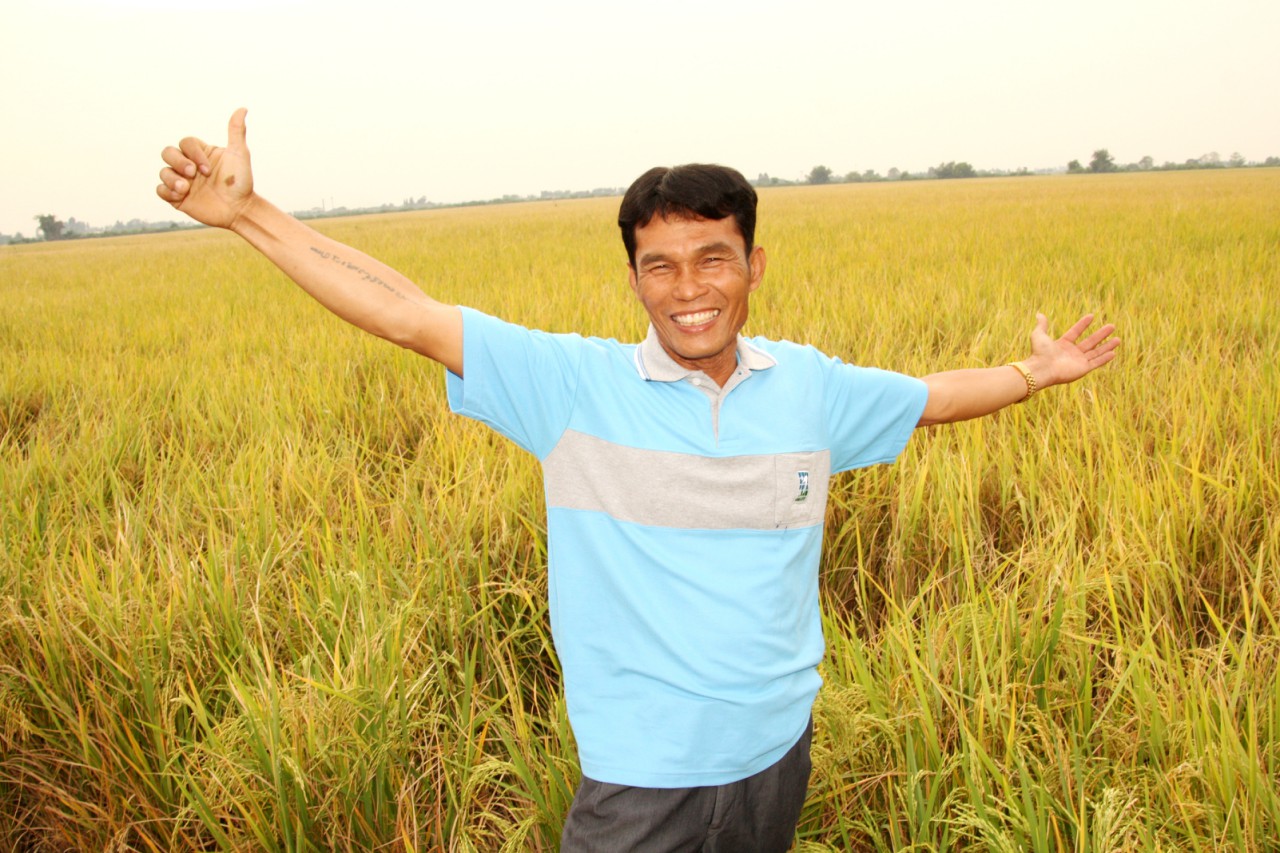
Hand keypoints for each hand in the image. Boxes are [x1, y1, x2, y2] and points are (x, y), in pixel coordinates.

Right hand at [156, 108, 252, 228]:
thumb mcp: (239, 155)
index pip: (185, 142)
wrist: (240, 210)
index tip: (209, 169)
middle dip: (177, 162)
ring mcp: (182, 181)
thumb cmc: (241, 182)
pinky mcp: (178, 198)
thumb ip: (236, 132)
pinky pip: (160, 190)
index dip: (193, 153)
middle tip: (192, 174)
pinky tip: (181, 197)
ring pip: (163, 172)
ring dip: (171, 179)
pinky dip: (167, 192)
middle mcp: (188, 165)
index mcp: (200, 153)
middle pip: (167, 153)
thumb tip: (242, 108)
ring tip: (185, 189)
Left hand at [1025, 312, 1119, 387]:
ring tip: (1118, 339)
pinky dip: (1105, 358)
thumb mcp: (1039, 335)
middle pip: (1090, 342)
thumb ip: (1042, 325)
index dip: (1083, 324)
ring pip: (1096, 352)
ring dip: (1107, 346)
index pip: (1075, 332)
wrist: (1042, 369)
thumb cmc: (1039, 353)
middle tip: (1112, 326)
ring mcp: (1078, 361)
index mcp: (1062, 345)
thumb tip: (1039, 314)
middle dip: (1101, 334)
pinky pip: (1096, 363)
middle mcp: (1072, 353)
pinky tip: (1113, 353)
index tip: (1091, 316)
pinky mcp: (1083, 369)